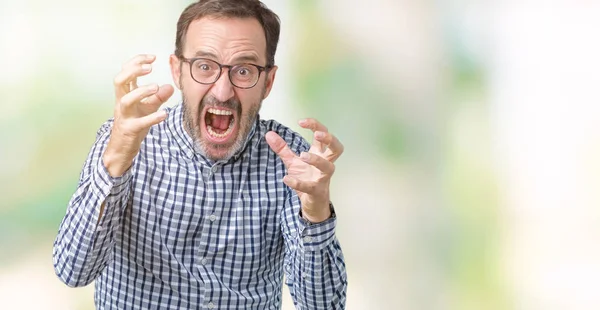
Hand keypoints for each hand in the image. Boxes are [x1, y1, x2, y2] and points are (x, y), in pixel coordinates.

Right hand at [103, 54, 173, 176]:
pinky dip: (152, 118)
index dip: (136, 62)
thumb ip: (158, 97)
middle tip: (149, 67)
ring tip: (156, 87)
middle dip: (132, 71)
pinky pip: (140, 123)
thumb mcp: (147, 108)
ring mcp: (125, 116)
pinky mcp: (131, 130)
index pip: (125, 72)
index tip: (152, 57)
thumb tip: (170, 87)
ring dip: (141, 92)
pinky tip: (164, 114)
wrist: (122, 148)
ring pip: (126, 100)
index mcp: (124, 94)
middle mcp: (122, 103)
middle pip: (119, 81)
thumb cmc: (134, 124)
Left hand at [266, 118, 343, 222]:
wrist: (312, 202)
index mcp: (320, 153)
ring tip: (302, 155)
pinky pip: (310, 186)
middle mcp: (325, 163)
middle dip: (329, 139)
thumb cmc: (306, 178)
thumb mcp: (292, 161)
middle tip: (317, 134)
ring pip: (328, 167)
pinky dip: (298, 183)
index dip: (315, 125)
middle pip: (336, 148)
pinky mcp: (316, 191)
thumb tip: (269, 134)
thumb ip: (282, 148)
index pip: (323, 134)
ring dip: (316, 159)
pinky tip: (287, 179)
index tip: (301, 122)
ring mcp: (322, 177)